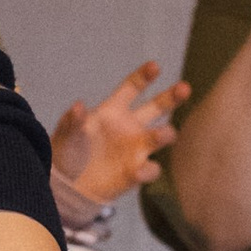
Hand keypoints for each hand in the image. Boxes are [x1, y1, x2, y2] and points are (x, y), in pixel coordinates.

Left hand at [51, 60, 188, 206]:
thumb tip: (78, 105)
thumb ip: (72, 120)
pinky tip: (139, 172)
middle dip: (172, 97)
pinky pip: (150, 169)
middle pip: (157, 107)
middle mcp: (130, 126)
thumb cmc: (67, 151)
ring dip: (164, 134)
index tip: (155, 66)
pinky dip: (147, 171)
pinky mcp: (136, 172)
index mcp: (114, 110)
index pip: (133, 88)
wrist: (67, 184)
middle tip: (185, 88)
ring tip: (165, 133)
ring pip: (159, 137)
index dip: (144, 76)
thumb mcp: (66, 133)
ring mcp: (136, 149)